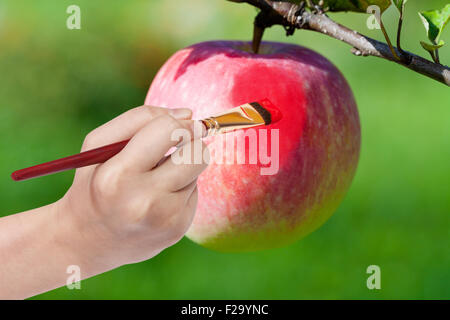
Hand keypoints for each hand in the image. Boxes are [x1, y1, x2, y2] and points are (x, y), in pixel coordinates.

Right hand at [57, 105, 208, 268]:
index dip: (181, 122)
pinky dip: (181, 189)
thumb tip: (187, 114)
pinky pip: (194, 193)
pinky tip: (159, 200)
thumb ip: (139, 119)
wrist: (88, 240)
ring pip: (198, 172)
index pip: (169, 130)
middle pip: (197, 154)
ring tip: (157, 178)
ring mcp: (164, 219)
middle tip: (178, 146)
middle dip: (193, 143)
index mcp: (118, 175)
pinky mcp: (177, 230)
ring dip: (184, 167)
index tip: (184, 122)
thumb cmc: (95, 182)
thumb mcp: (99, 144)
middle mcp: (143, 201)